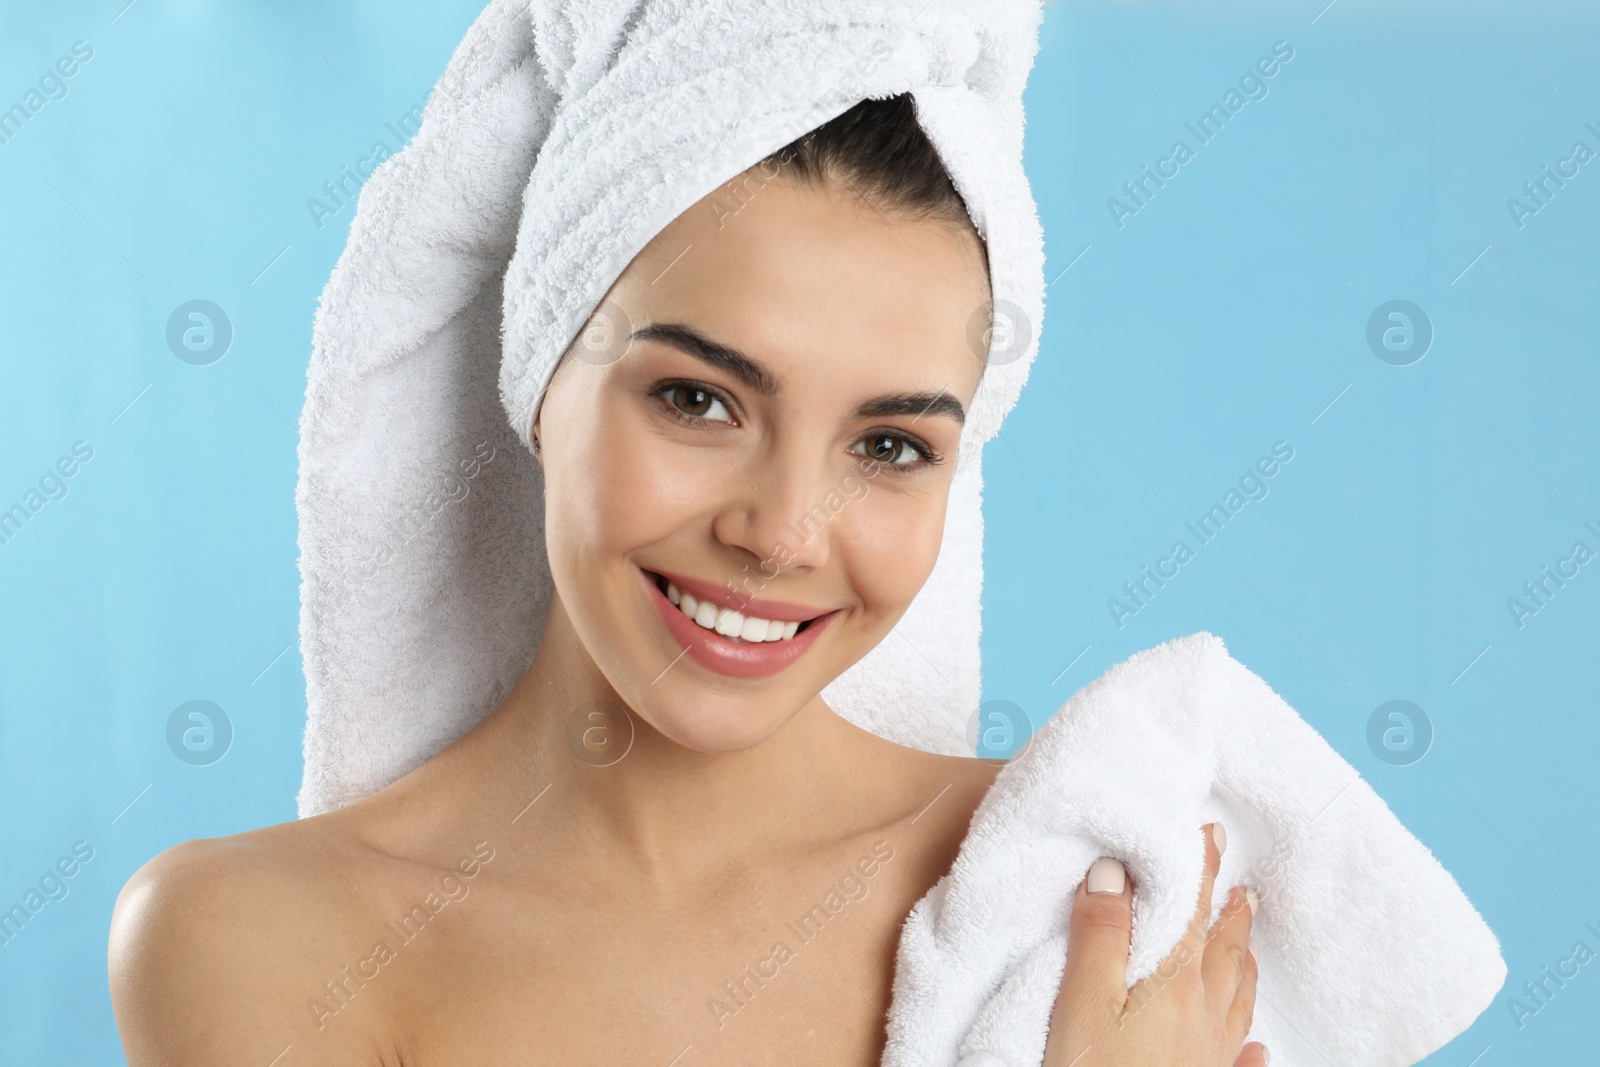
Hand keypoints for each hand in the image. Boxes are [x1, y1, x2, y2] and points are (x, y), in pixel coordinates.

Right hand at [1042, 823, 1266, 1065]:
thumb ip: (1100, 936)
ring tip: (1248, 942)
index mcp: (1173, 983)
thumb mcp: (1082, 1003)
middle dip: (1230, 915)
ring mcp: (1212, 1060)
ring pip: (1238, 1001)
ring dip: (1244, 964)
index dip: (1199, 868)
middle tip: (1242, 885)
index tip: (1210, 830)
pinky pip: (1239, 1065)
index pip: (1190, 911)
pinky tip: (1257, 1051)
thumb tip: (1114, 869)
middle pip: (1224, 953)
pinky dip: (1251, 1051)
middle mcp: (1204, 1017)